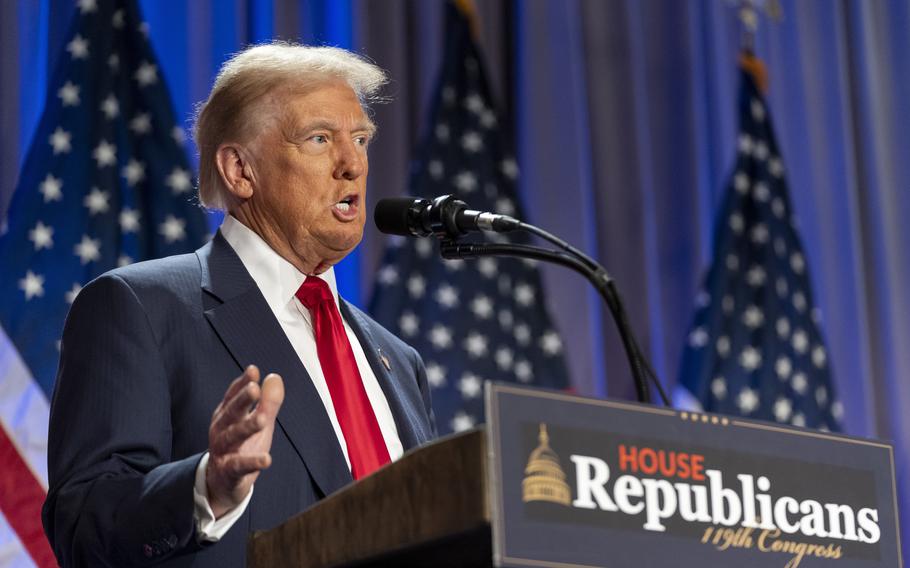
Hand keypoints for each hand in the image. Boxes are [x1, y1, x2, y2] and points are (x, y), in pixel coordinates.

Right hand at [206, 365, 284, 518]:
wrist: (223, 483)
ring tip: (263, 419)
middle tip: (254, 388)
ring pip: (233, 437)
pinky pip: (240, 466)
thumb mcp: (258, 422)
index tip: (253, 370)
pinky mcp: (229, 472)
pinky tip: (267, 459)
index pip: (233, 396)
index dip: (242, 383)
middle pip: (231, 413)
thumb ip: (267, 402)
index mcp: (227, 415)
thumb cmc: (242, 446)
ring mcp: (223, 451)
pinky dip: (253, 462)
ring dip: (247, 427)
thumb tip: (274, 377)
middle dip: (242, 400)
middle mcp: (221, 430)